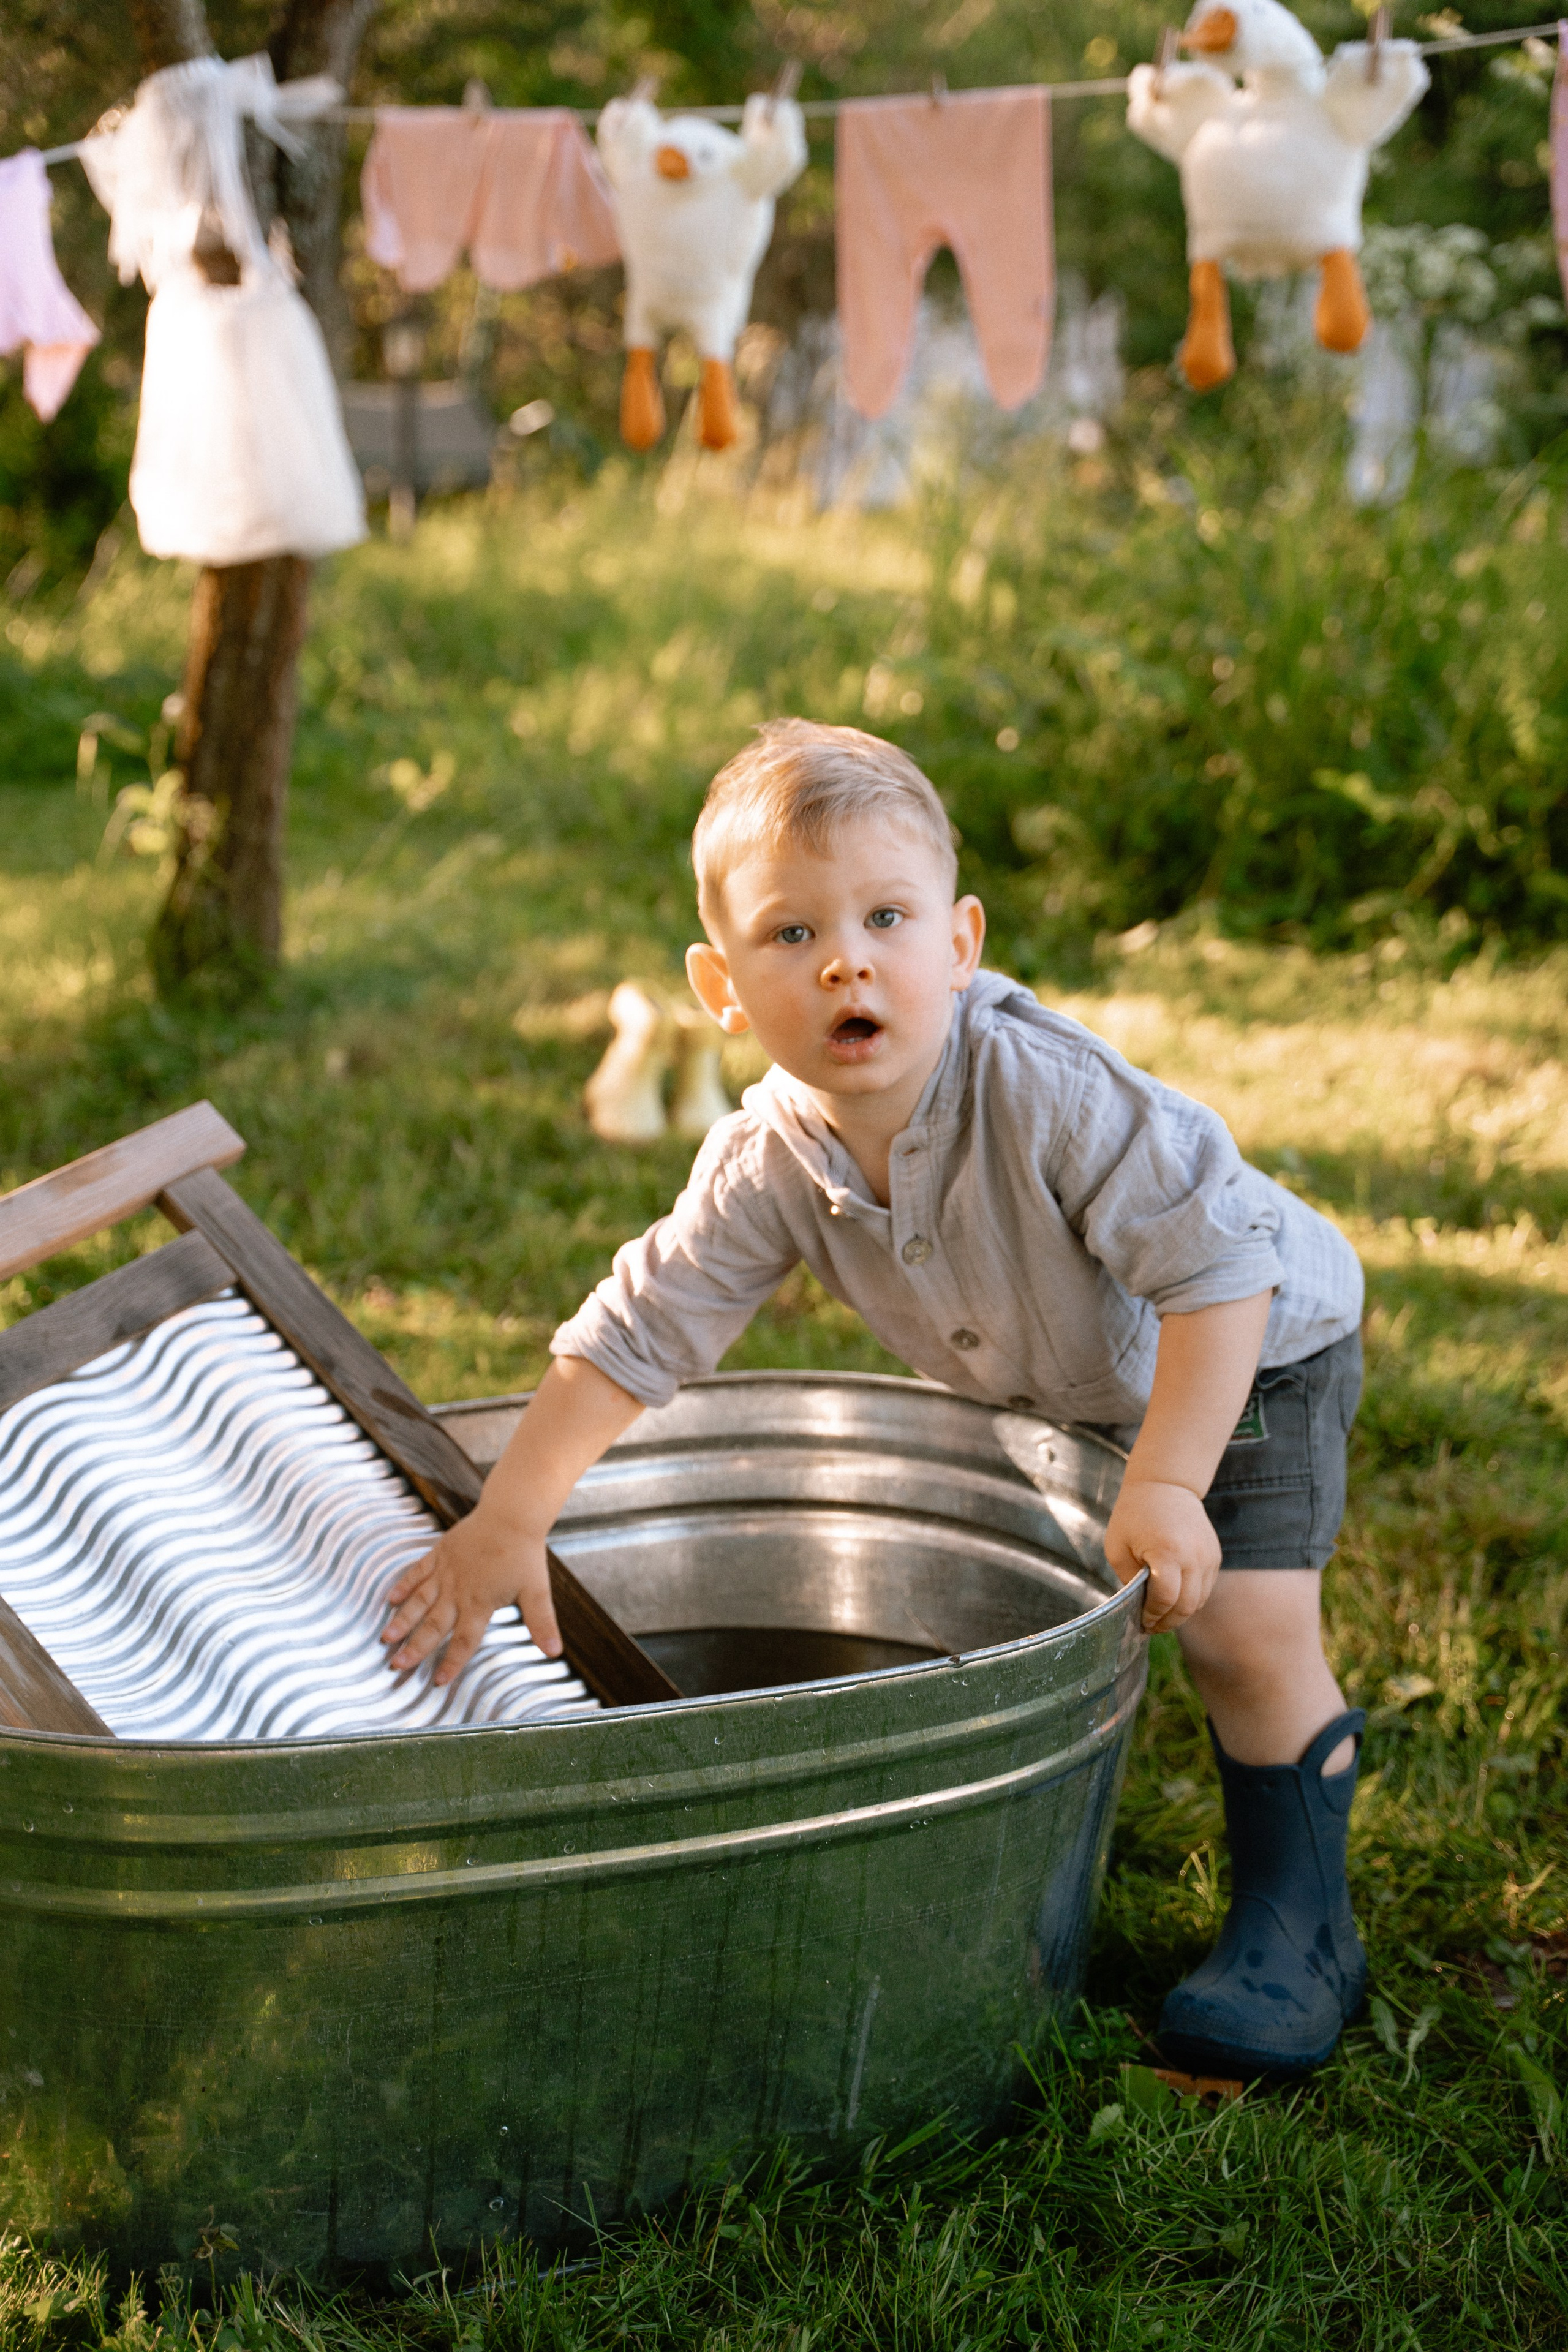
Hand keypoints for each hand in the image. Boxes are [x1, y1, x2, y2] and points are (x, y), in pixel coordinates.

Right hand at [381, 1507, 559, 1686]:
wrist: (511, 1514)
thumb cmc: (524, 1553)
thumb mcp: (537, 1590)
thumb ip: (541, 1623)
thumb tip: (554, 1651)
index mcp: (479, 1602)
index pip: (464, 1641)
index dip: (451, 1662)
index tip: (438, 1681)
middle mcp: (458, 1590)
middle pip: (433, 1625)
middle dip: (415, 1648)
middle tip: (396, 1665)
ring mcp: (446, 1571)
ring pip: (419, 1601)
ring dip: (403, 1621)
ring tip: (386, 1638)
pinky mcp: (440, 1554)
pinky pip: (417, 1571)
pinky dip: (404, 1585)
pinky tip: (391, 1599)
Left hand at [1103, 1478, 1220, 1633]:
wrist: (1166, 1485)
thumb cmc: (1134, 1515)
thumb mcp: (1118, 1547)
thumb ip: (1129, 1579)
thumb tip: (1139, 1607)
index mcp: (1166, 1552)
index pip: (1165, 1599)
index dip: (1152, 1615)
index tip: (1141, 1622)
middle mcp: (1193, 1556)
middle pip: (1186, 1606)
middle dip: (1168, 1622)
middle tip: (1152, 1627)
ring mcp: (1208, 1557)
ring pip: (1199, 1601)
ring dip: (1180, 1614)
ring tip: (1162, 1616)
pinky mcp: (1214, 1556)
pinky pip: (1206, 1589)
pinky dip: (1191, 1599)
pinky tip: (1174, 1599)